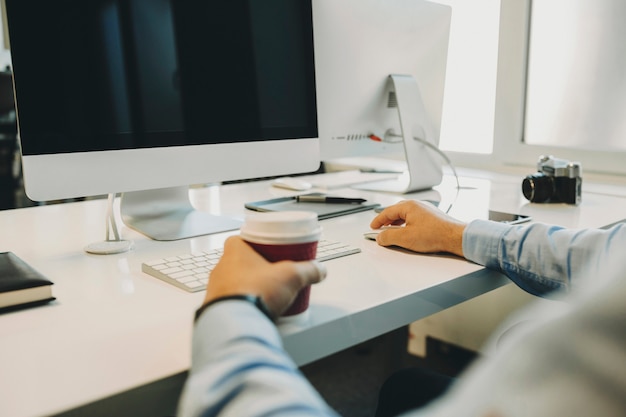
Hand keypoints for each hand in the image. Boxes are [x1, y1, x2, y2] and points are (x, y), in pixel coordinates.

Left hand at [203, 236, 326, 316]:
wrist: (236, 323)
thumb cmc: (254, 291)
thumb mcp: (291, 276)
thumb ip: (308, 270)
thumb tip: (318, 269)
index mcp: (234, 250)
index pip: (244, 239)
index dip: (260, 244)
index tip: (272, 249)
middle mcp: (220, 267)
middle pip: (241, 261)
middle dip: (258, 267)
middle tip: (274, 273)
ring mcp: (215, 288)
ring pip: (235, 281)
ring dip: (250, 286)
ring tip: (267, 294)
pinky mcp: (216, 307)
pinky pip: (231, 301)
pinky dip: (243, 303)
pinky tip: (256, 309)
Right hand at [370, 200, 465, 256]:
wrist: (455, 237)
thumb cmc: (435, 234)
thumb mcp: (405, 238)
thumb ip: (388, 237)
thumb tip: (380, 237)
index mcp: (409, 206)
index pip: (387, 212)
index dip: (378, 220)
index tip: (373, 227)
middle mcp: (417, 205)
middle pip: (396, 211)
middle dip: (387, 220)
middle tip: (381, 228)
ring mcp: (426, 210)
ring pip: (406, 215)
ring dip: (397, 223)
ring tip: (393, 232)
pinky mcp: (432, 217)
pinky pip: (414, 218)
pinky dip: (406, 224)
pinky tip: (408, 232)